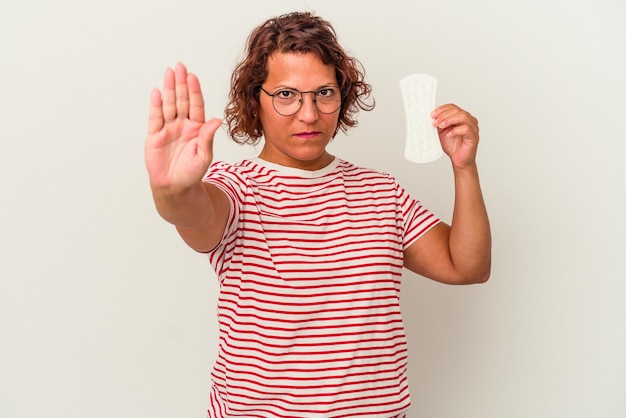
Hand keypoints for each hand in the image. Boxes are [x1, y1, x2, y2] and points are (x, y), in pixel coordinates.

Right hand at [145, 63, 221, 192]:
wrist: (175, 187)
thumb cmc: (191, 173)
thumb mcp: (204, 156)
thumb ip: (207, 138)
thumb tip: (216, 121)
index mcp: (197, 129)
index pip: (196, 105)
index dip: (194, 91)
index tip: (193, 77)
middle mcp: (183, 125)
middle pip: (182, 100)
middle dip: (181, 83)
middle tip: (180, 66)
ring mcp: (169, 128)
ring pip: (169, 105)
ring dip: (169, 89)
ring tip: (169, 72)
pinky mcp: (155, 135)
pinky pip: (156, 117)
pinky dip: (156, 104)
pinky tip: (157, 91)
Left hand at [431, 104, 479, 168]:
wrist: (458, 160)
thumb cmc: (452, 146)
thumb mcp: (442, 132)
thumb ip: (439, 124)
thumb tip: (431, 117)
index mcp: (462, 117)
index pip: (453, 107)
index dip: (442, 109)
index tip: (432, 115)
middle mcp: (469, 120)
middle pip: (457, 111)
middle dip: (443, 115)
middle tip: (435, 122)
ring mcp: (473, 128)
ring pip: (463, 117)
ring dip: (449, 120)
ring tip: (441, 126)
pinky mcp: (474, 136)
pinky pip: (466, 129)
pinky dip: (456, 130)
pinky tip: (449, 134)